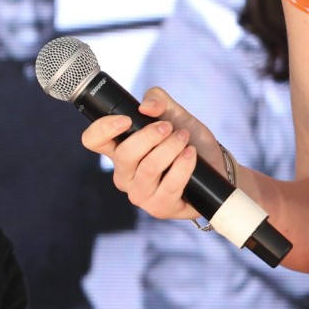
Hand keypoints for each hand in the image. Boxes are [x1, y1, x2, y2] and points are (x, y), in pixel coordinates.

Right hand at [79, 87, 221, 223]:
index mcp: (119, 150)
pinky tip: (191, 155)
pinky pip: (168, 186)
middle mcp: (124, 174)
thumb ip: (158, 100)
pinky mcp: (159, 207)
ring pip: (148, 169)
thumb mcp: (174, 113)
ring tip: (185, 140)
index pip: (93, 140)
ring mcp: (140, 193)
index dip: (103, 128)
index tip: (127, 119)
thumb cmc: (188, 140)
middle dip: (150, 136)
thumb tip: (145, 107)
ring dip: (170, 149)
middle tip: (170, 127)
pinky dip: (183, 166)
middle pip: (124, 155)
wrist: (216, 166)